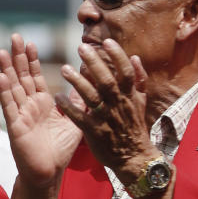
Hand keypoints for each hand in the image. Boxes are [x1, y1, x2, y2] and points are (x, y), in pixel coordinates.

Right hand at [0, 34, 82, 187]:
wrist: (50, 173)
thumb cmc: (60, 151)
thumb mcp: (75, 122)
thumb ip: (79, 102)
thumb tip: (88, 83)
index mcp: (43, 104)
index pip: (36, 77)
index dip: (33, 60)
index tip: (31, 42)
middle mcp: (29, 106)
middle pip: (22, 76)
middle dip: (18, 57)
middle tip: (14, 36)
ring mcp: (20, 114)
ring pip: (12, 87)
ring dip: (7, 69)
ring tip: (1, 51)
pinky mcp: (15, 126)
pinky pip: (10, 106)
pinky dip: (5, 91)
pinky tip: (1, 77)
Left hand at [56, 38, 157, 183]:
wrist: (133, 157)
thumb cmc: (134, 126)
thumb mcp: (140, 102)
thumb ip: (138, 79)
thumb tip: (135, 57)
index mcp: (130, 96)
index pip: (125, 72)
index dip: (117, 56)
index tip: (107, 41)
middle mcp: (118, 105)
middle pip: (106, 81)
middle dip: (95, 63)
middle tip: (81, 47)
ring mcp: (106, 118)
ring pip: (92, 97)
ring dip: (78, 82)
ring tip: (64, 69)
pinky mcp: (94, 131)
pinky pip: (80, 118)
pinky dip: (69, 107)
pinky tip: (57, 96)